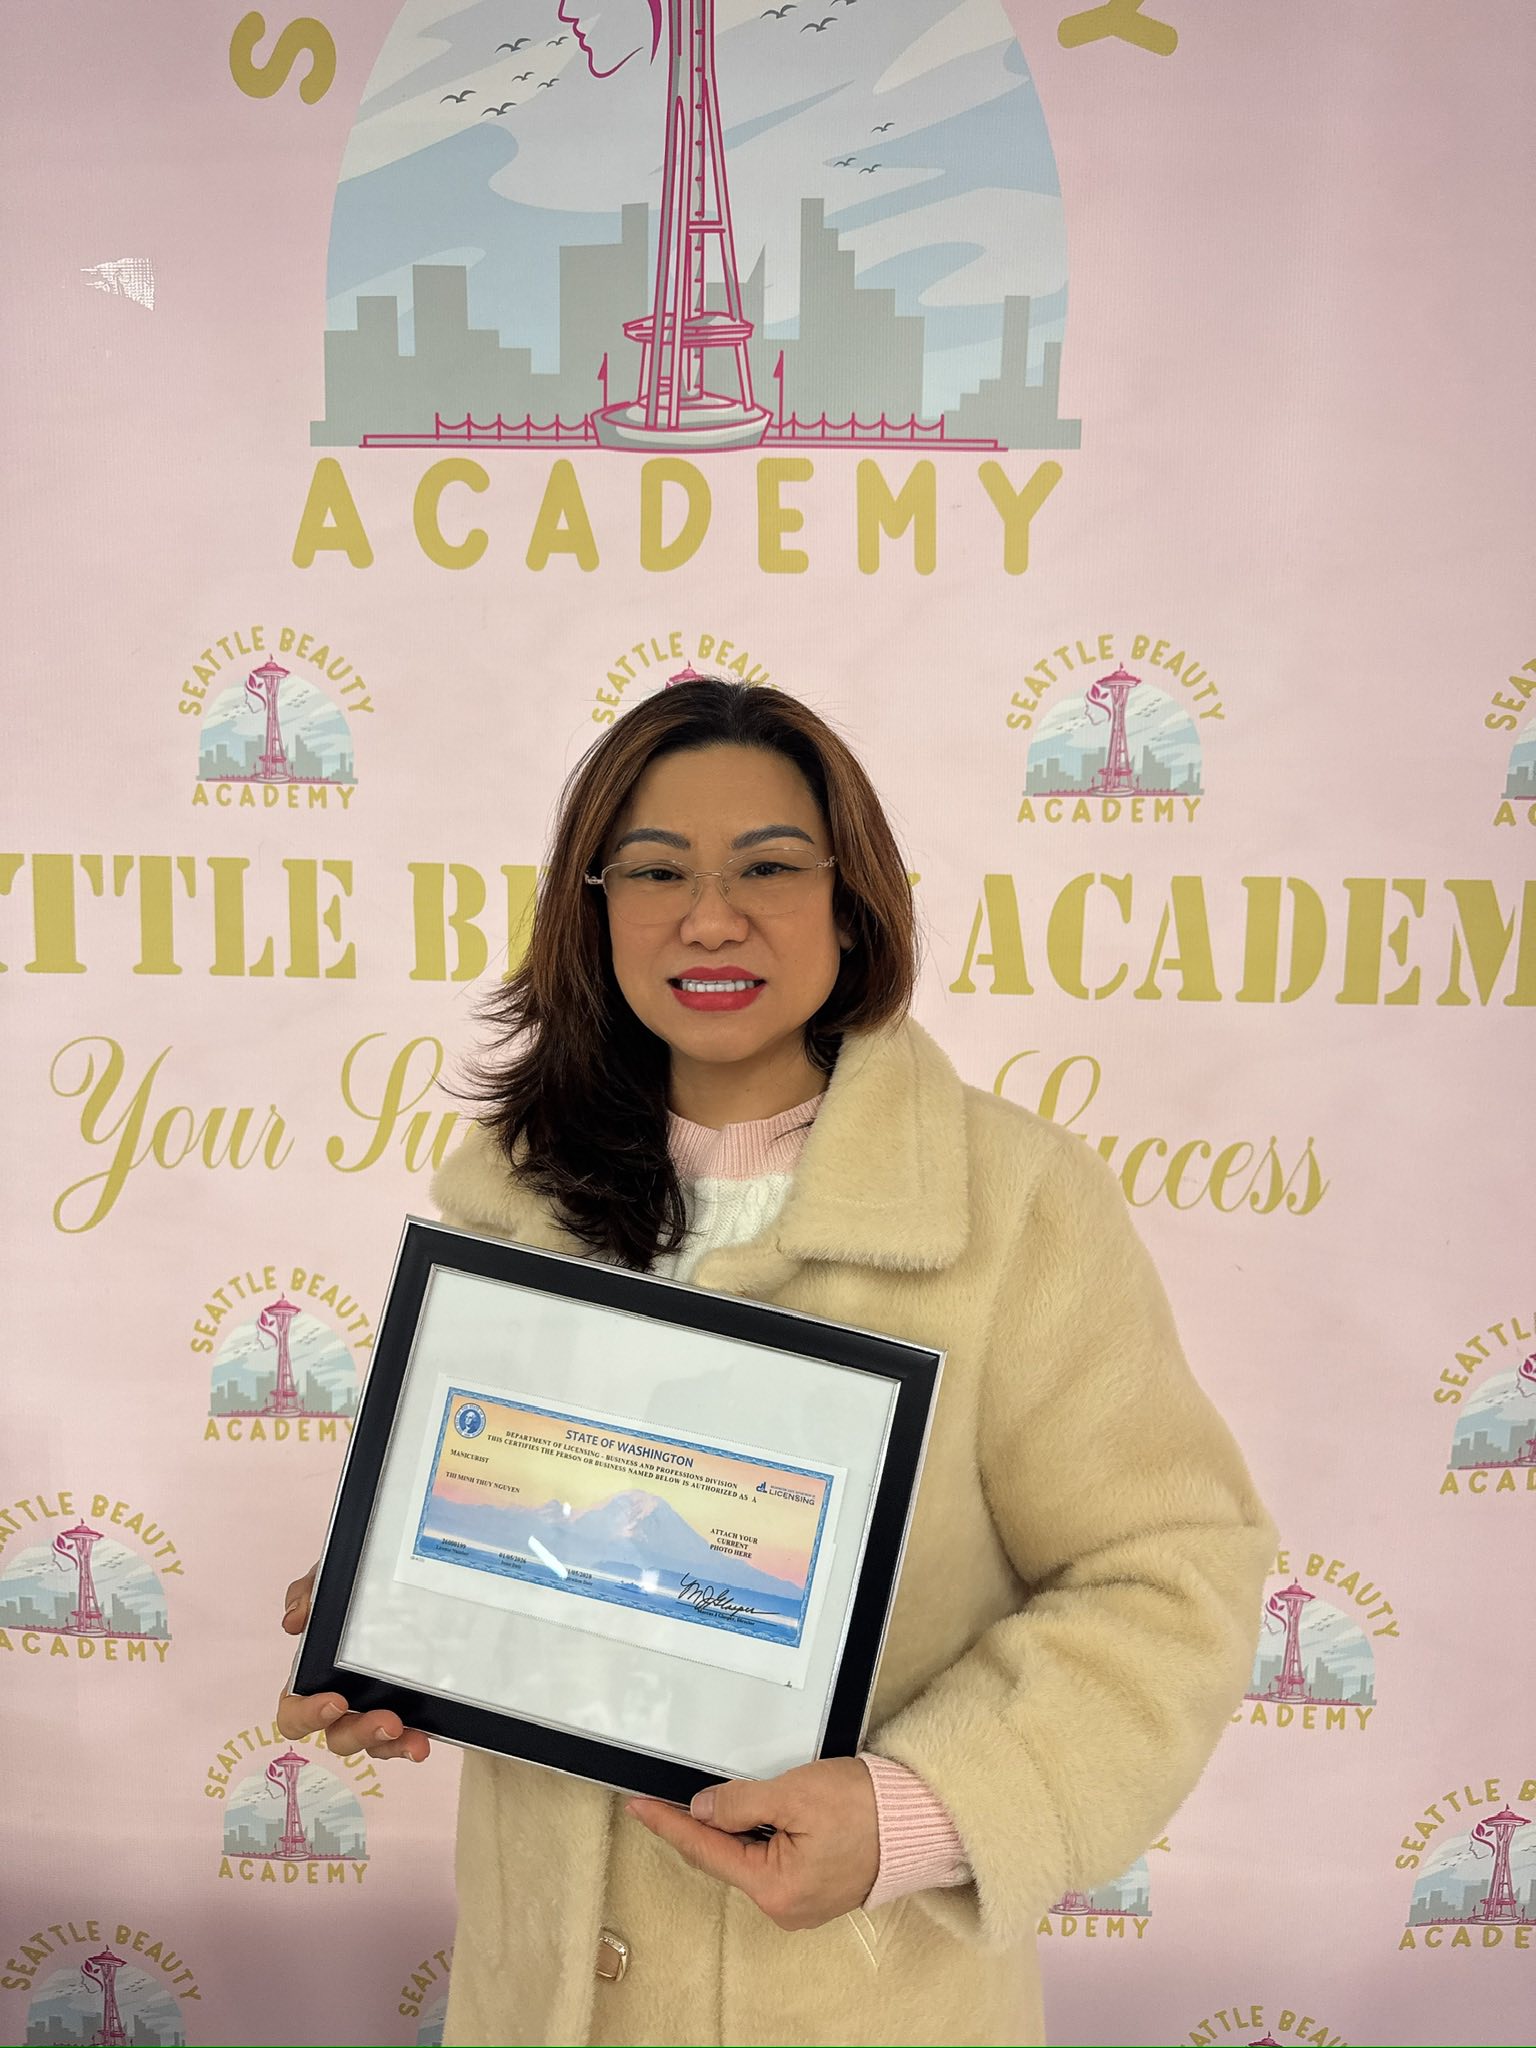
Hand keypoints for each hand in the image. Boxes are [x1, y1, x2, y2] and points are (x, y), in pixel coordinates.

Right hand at [275, 1563, 430, 1763]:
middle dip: (360, 1733)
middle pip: (338, 1735)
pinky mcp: (406, 1708)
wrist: (405, 1568)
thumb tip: (294, 1621)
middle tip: (387, 1721)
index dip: (308, 1715)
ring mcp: (374, 1707)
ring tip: (414, 1740)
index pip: (294, 1711)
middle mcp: (342, 1699)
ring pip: (373, 1743)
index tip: (336, 1701)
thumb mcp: (330, 1578)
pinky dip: (411, 1742)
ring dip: (390, 1746)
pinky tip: (425, 1739)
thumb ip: (308, 1592)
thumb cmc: (356, 1584)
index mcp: (314, 1676)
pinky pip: (404, 1736)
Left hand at [626, 1757, 878, 1930]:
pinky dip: (759, 1834)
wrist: (922, 1820)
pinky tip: (757, 1812)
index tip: (639, 1806)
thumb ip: (741, 1803)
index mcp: (775, 1889)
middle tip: (672, 1794)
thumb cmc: (867, 1808)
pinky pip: (772, 1859)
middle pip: (726, 1857)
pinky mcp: (817, 1887)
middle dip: (703, 1824)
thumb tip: (703, 1809)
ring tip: (722, 1797)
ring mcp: (802, 1901)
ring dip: (735, 1827)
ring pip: (749, 1857)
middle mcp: (785, 1906)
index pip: (707, 1850)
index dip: (670, 1824)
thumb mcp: (795, 1794)